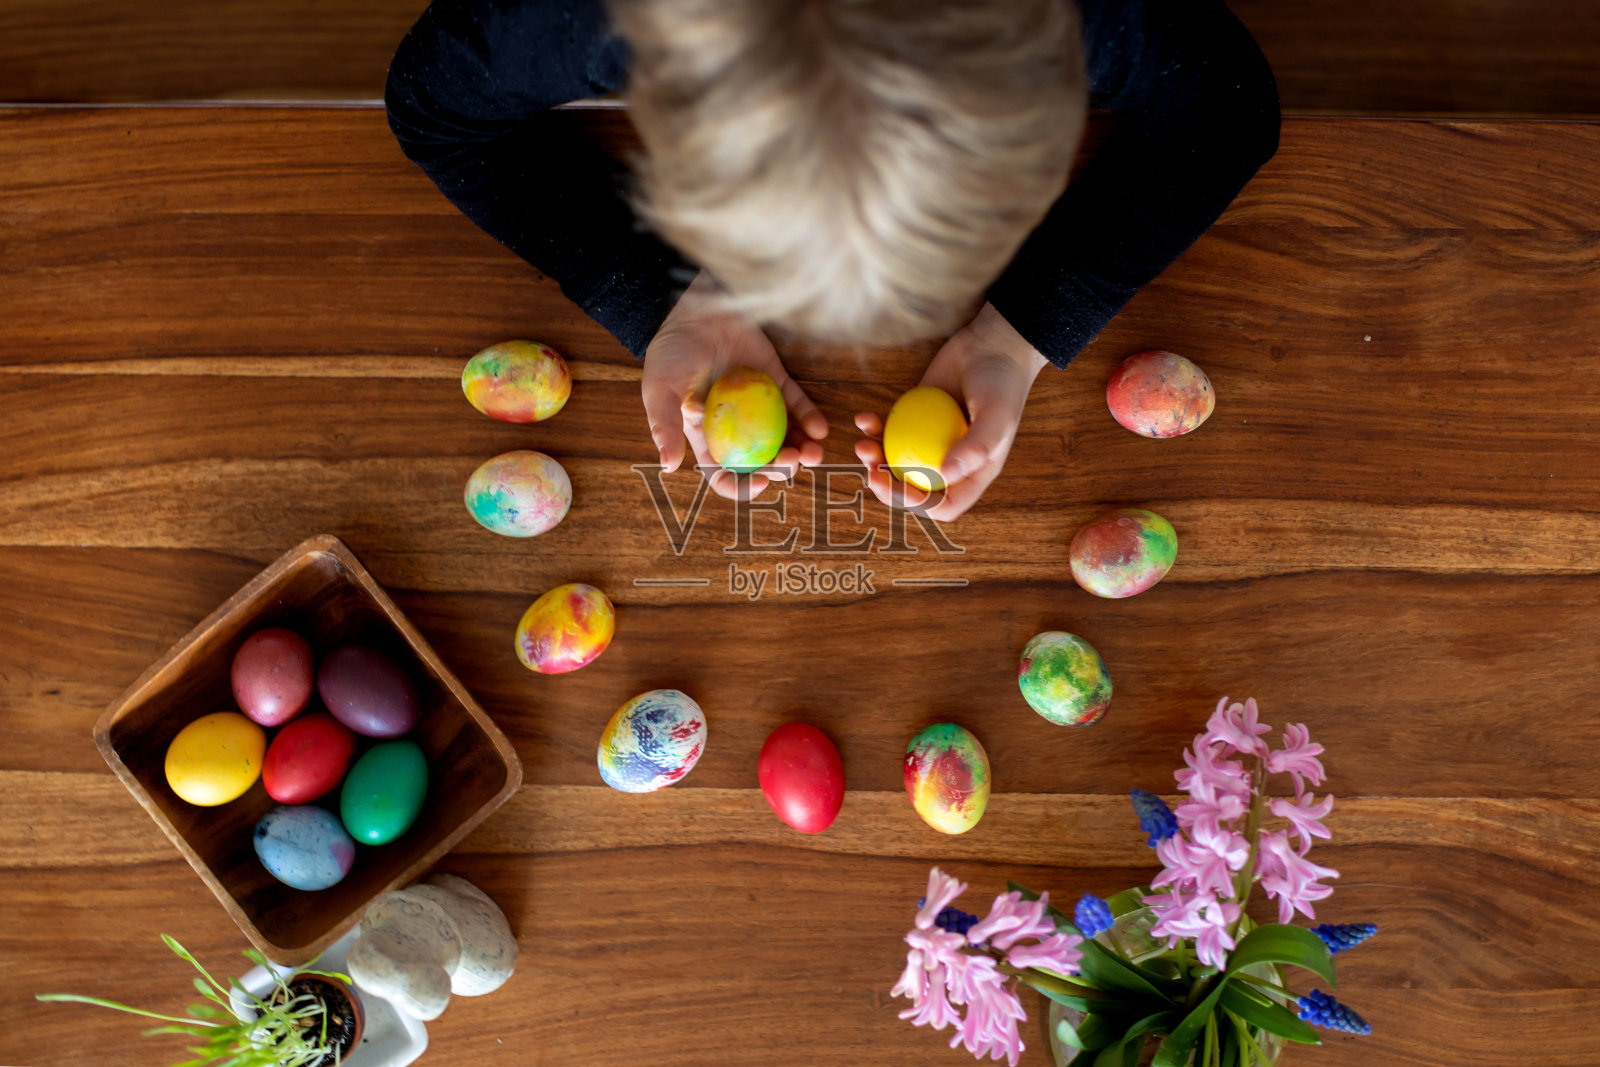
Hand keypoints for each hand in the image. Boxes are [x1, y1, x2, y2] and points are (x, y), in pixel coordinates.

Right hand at [642, 271, 828, 500]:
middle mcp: (736, 427)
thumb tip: (668, 466)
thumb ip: (664, 426)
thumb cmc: (671, 351)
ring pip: (785, 438)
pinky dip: (810, 418)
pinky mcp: (775, 381)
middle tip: (792, 462)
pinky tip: (819, 429)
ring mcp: (758, 406)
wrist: (694, 309)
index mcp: (707, 436)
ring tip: (813, 452)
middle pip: (763, 461)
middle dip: (782, 469)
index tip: (762, 482)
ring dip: (803, 451)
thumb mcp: (659, 389)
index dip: (744, 487)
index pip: (725, 474)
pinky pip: (797, 405)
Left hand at [855, 302, 1048, 520]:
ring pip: (894, 460)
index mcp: (971, 473)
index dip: (918, 504)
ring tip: (862, 442)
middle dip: (886, 485)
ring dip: (873, 457)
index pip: (942, 505)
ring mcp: (927, 439)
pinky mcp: (912, 416)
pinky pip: (887, 430)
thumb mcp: (997, 416)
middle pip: (911, 487)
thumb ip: (975, 448)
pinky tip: (863, 417)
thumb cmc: (1003, 383)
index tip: (899, 487)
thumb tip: (944, 475)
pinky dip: (873, 427)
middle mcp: (948, 461)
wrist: (992, 343)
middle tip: (870, 470)